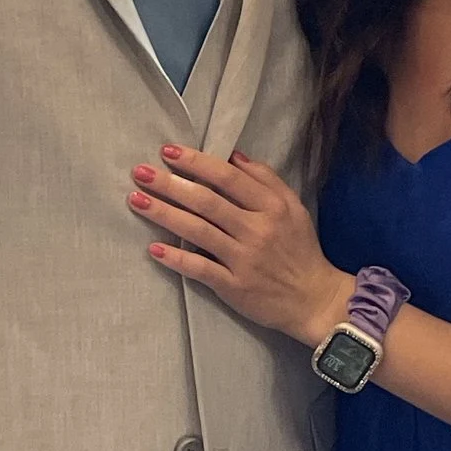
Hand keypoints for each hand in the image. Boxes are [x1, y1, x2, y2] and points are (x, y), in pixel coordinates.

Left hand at [130, 144, 344, 343]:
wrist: (314, 299)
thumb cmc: (300, 250)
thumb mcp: (293, 208)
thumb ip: (265, 179)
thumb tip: (233, 156)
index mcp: (271, 207)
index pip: (228, 178)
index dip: (196, 163)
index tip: (168, 151)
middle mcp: (257, 230)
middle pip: (207, 202)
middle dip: (170, 184)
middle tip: (140, 172)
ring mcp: (244, 259)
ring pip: (198, 231)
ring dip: (164, 214)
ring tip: (136, 200)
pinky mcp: (235, 287)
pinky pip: (201, 269)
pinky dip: (177, 258)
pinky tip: (154, 249)